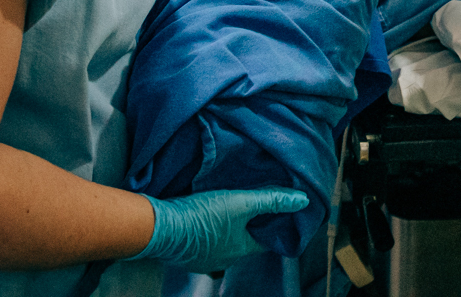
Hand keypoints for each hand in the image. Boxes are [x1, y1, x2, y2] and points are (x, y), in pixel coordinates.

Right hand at [127, 188, 308, 272]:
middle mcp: (224, 260)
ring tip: (228, 204)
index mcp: (241, 250)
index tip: (279, 211)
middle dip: (250, 224)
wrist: (159, 226)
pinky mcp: (185, 251)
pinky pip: (203, 240)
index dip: (274, 224)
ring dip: (227, 226)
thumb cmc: (200, 216)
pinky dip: (208, 228)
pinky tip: (203, 213)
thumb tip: (302, 200)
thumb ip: (270, 200)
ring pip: (223, 241)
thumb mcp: (240, 202)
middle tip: (254, 203)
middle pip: (245, 240)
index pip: (266, 240)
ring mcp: (202, 259)